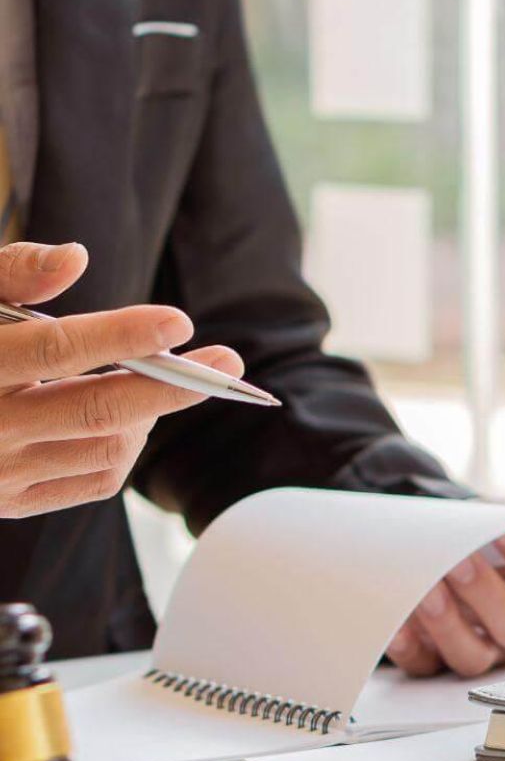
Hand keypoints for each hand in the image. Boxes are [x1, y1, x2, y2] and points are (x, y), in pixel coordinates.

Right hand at [0, 240, 242, 518]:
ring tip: (159, 380)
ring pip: (106, 448)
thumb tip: (76, 256)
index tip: (178, 322)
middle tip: (227, 361)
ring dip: (149, 412)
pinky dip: (128, 447)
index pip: (55, 349)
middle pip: (98, 410)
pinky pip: (95, 480)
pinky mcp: (12, 503)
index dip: (120, 336)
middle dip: (172, 386)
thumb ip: (12, 271)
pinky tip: (131, 417)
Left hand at [386, 527, 504, 677]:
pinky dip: (408, 646)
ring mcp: (486, 655)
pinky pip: (425, 666)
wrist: (458, 563)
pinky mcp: (441, 666)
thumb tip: (477, 517)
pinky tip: (398, 624)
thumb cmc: (492, 548)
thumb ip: (503, 526)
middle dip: (487, 594)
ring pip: (473, 657)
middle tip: (460, 562)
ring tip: (427, 590)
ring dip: (447, 624)